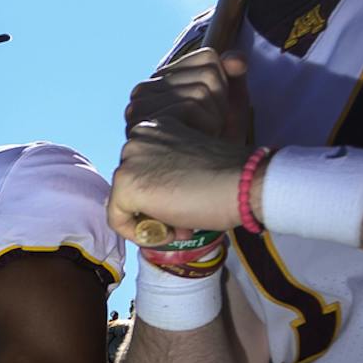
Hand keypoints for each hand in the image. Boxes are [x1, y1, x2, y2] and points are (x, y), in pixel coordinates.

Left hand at [110, 50, 255, 244]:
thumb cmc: (230, 176)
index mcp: (154, 128)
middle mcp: (136, 138)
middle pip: (130, 185)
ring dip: (152, 220)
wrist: (245, 183)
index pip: (140, 169)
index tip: (187, 204)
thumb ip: (168, 174)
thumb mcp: (190, 165)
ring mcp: (128, 160)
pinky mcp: (126, 184)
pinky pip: (118, 220)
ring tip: (183, 226)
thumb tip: (157, 202)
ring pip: (124, 203)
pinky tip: (171, 232)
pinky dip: (140, 234)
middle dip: (156, 208)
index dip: (162, 194)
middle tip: (186, 220)